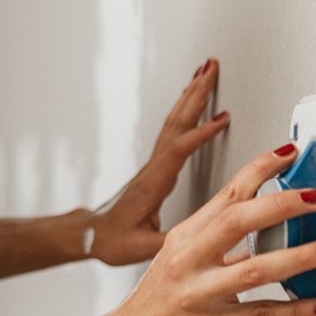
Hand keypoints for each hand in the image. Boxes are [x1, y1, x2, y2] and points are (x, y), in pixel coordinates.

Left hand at [90, 58, 230, 264]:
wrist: (91, 236)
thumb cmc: (112, 241)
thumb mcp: (141, 248)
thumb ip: (169, 243)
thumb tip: (197, 239)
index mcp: (153, 183)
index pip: (179, 149)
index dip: (201, 133)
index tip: (224, 117)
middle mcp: (154, 168)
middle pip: (177, 122)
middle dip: (196, 93)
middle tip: (212, 67)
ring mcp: (154, 164)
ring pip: (174, 121)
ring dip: (190, 95)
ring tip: (206, 71)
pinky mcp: (156, 167)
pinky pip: (173, 130)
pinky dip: (186, 111)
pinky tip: (193, 101)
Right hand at [102, 143, 315, 315]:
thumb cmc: (156, 302)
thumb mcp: (180, 261)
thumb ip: (219, 246)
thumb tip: (262, 234)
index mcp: (184, 238)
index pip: (226, 195)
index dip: (259, 171)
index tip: (287, 154)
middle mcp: (189, 259)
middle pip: (237, 221)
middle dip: (281, 204)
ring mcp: (199, 292)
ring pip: (255, 269)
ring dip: (299, 257)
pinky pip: (260, 315)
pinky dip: (295, 309)